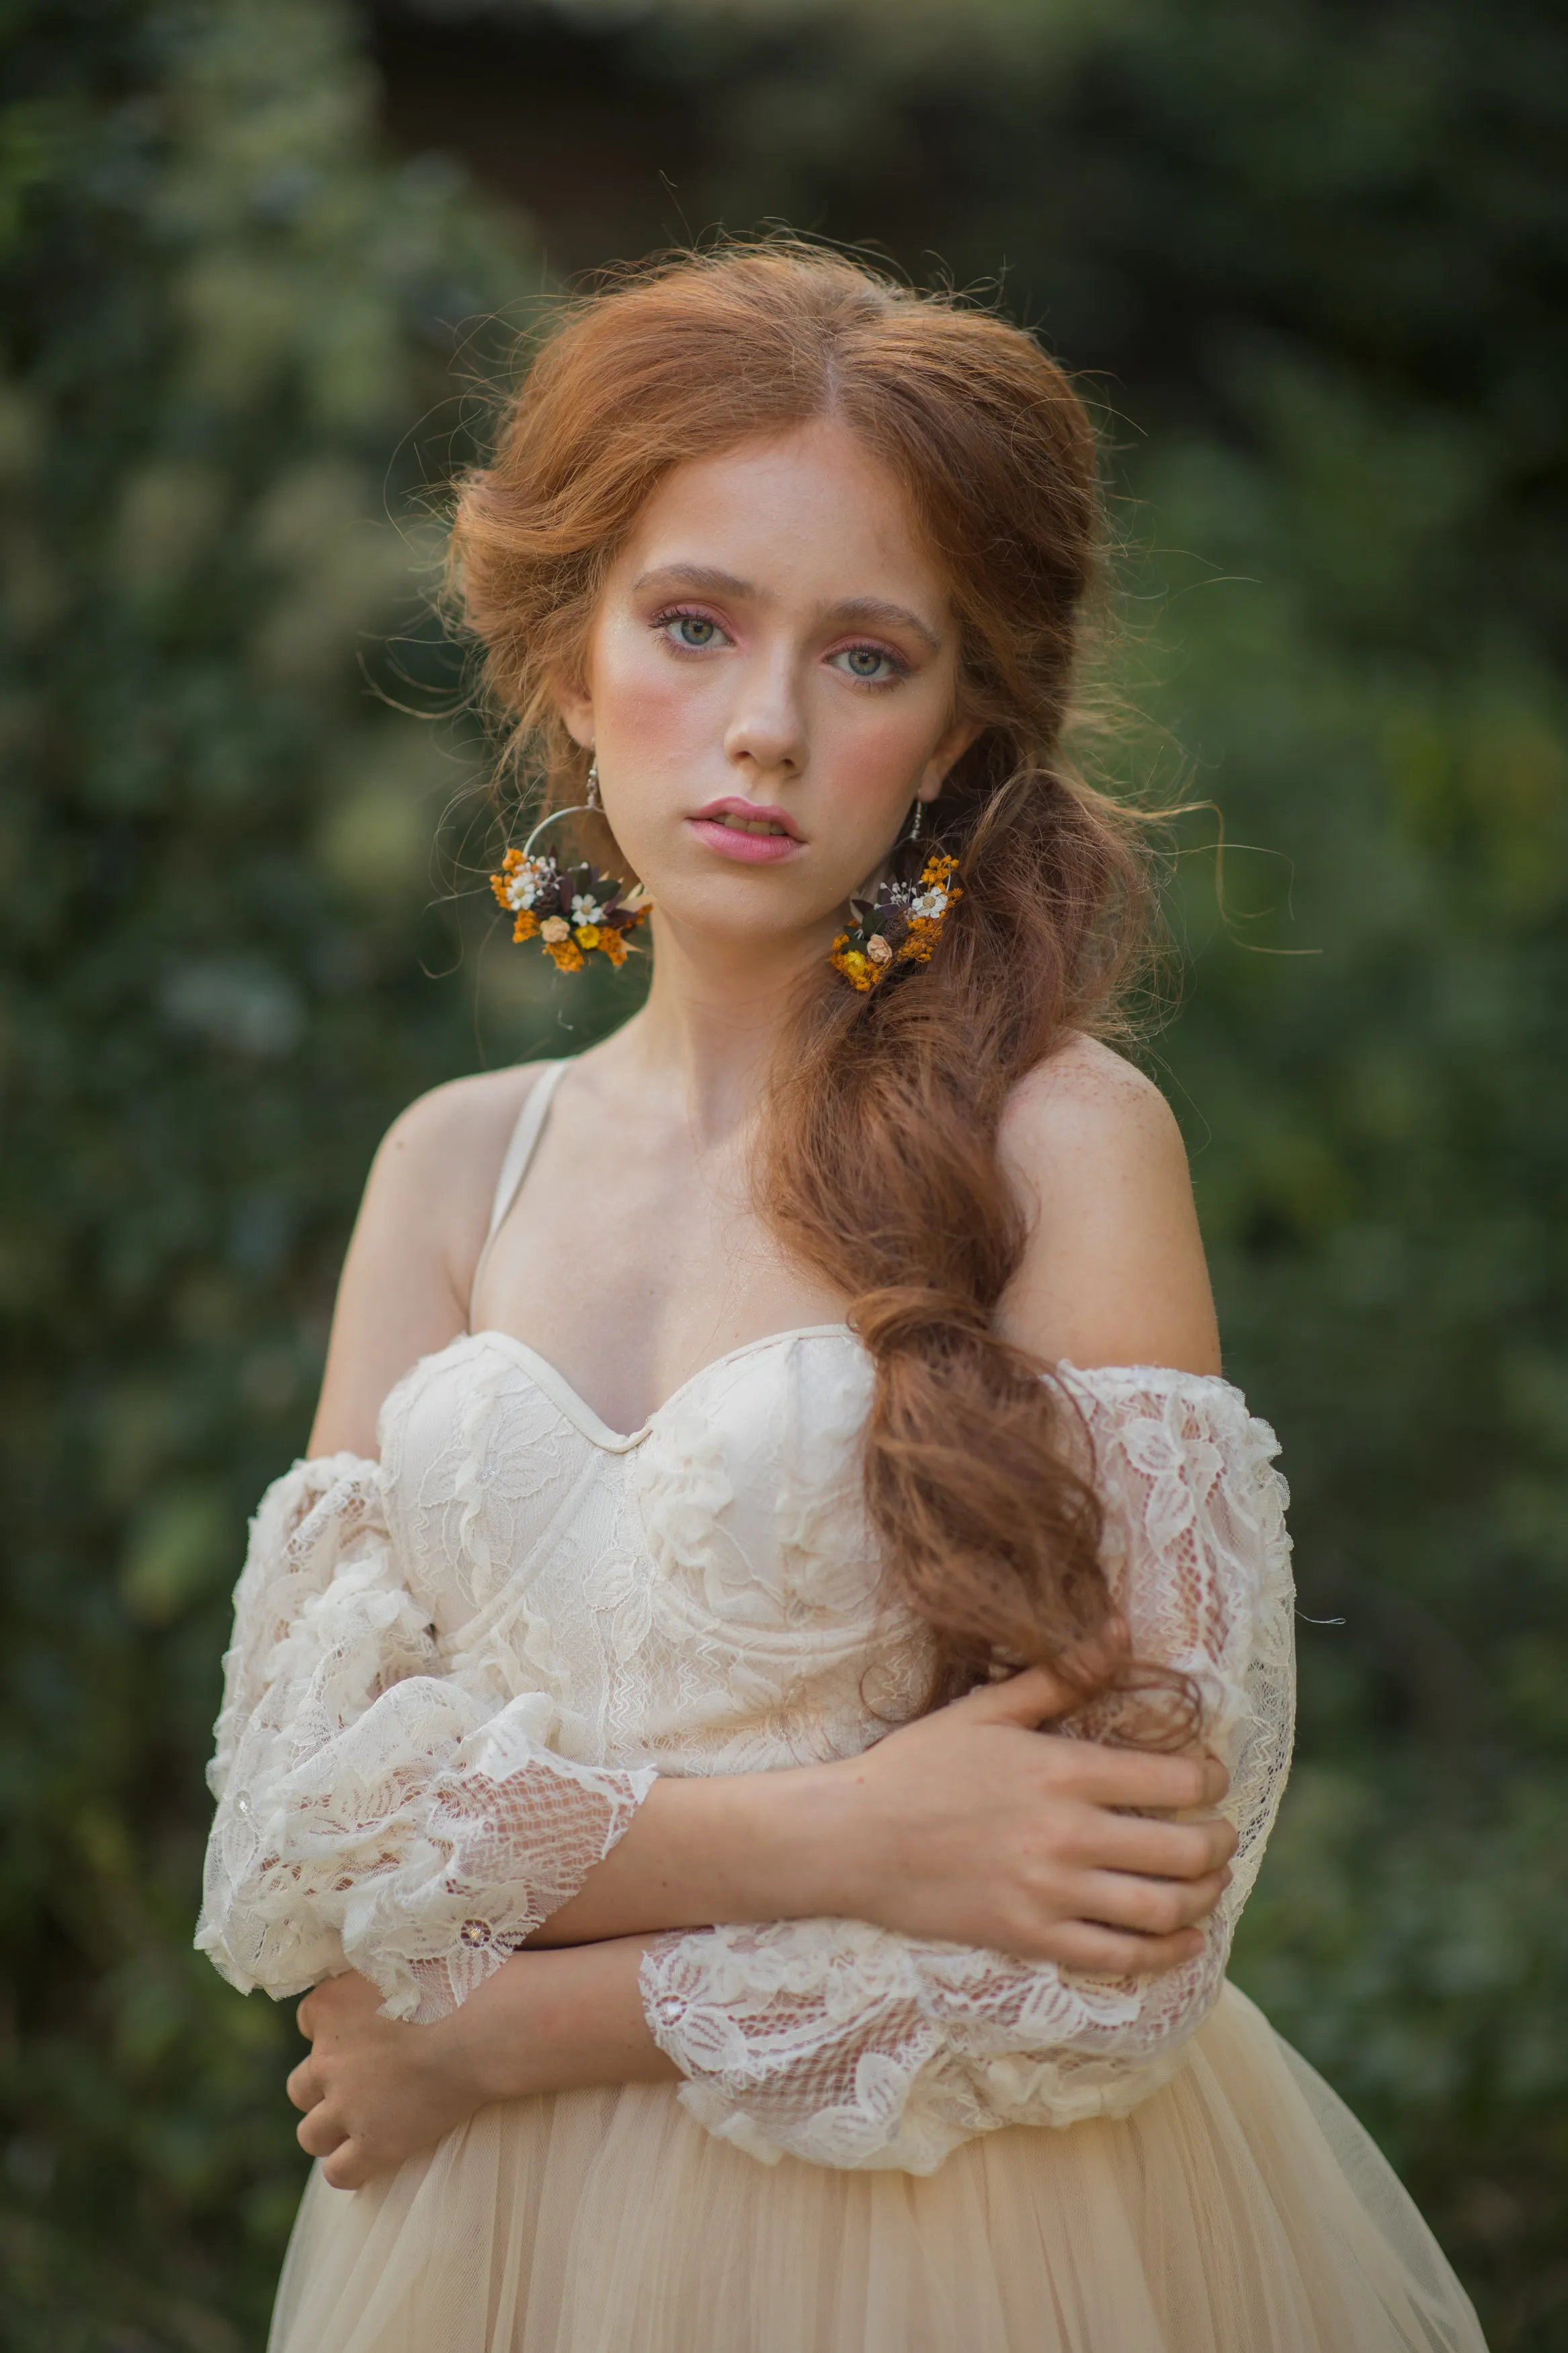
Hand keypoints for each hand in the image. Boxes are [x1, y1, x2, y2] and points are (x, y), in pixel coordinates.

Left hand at [288, 1943, 673, 2185]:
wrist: (485, 2022)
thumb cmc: (460, 1969)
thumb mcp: (414, 1939)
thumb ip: (390, 1944)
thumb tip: (393, 1907)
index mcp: (329, 2007)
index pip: (310, 2022)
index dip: (333, 2029)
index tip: (364, 2029)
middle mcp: (326, 2059)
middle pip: (301, 2084)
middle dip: (324, 2085)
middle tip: (361, 2082)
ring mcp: (347, 2107)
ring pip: (311, 2133)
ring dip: (330, 2129)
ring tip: (363, 2123)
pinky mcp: (374, 2146)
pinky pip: (340, 2173)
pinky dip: (352, 2168)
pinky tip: (377, 2157)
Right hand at [826, 1666, 1237, 1974]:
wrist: (854, 1839)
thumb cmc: (919, 1765)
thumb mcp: (986, 1708)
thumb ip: (1062, 1675)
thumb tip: (1121, 1630)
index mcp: (1063, 1771)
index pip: (1175, 1781)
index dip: (1211, 1780)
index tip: (1212, 1777)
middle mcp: (1067, 1836)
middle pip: (1184, 1851)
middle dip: (1219, 1843)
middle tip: (1221, 1835)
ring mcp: (1051, 1893)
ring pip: (1162, 1909)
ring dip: (1203, 1898)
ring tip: (1207, 1883)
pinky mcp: (1031, 1937)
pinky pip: (1119, 1956)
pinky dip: (1166, 1953)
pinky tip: (1184, 1940)